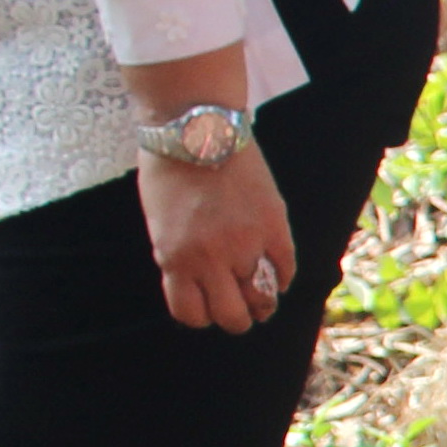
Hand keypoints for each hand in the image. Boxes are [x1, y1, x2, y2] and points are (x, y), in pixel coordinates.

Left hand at [138, 148, 295, 334]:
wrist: (195, 129)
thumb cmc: (169, 172)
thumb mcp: (161, 224)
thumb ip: (180, 258)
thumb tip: (204, 285)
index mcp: (175, 258)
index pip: (192, 314)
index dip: (201, 315)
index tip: (207, 306)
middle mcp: (211, 258)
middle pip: (232, 317)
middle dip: (236, 318)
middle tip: (241, 307)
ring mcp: (246, 244)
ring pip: (263, 299)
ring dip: (262, 301)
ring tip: (261, 293)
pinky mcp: (274, 227)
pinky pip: (285, 269)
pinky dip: (281, 275)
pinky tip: (274, 268)